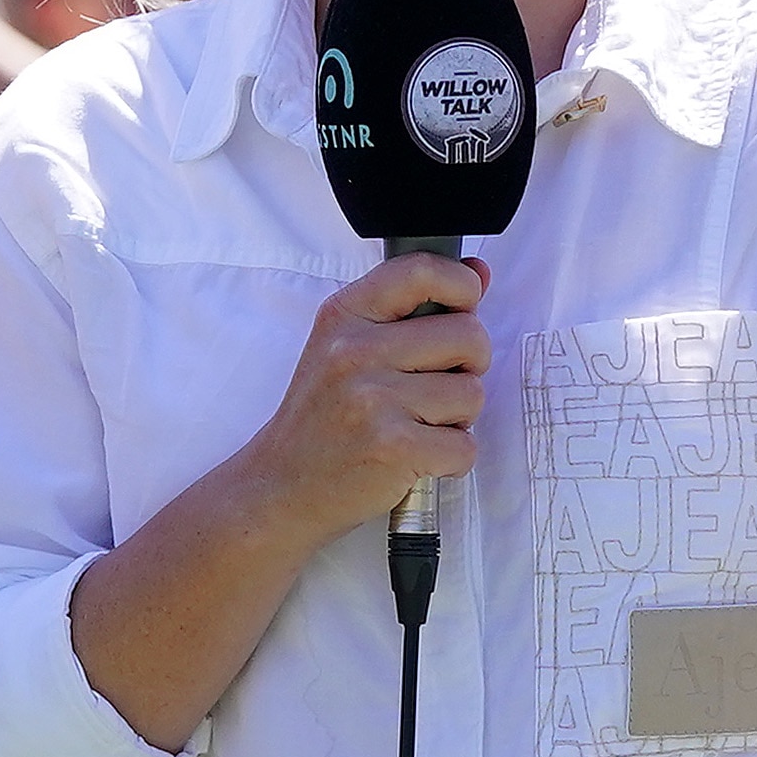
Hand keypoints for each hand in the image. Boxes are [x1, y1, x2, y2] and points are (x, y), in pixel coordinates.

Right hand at [234, 253, 491, 543]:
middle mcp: (355, 351)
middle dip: (469, 365)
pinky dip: (452, 458)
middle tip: (434, 386)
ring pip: (473, 393)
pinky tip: (418, 457)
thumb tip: (478, 271)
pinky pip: (465, 446)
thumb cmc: (324, 415)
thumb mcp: (349, 345)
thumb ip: (414, 304)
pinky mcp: (391, 447)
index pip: (424, 269)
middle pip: (469, 334)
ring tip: (418, 424)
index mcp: (345, 314)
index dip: (462, 285)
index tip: (463, 309)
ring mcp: (372, 400)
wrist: (278, 487)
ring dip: (458, 417)